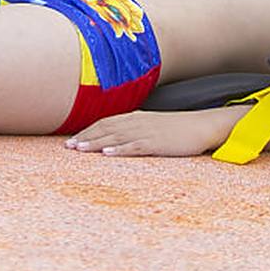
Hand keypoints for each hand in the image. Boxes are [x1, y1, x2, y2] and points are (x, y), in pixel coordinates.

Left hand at [65, 109, 229, 156]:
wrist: (202, 126)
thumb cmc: (178, 128)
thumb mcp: (154, 125)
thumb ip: (136, 127)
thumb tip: (119, 136)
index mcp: (136, 117)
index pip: (105, 122)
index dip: (88, 130)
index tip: (73, 139)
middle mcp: (138, 122)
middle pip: (106, 128)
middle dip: (86, 137)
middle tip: (68, 147)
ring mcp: (147, 132)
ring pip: (115, 137)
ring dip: (96, 143)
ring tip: (80, 150)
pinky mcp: (156, 143)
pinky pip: (135, 146)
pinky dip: (119, 149)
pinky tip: (107, 153)